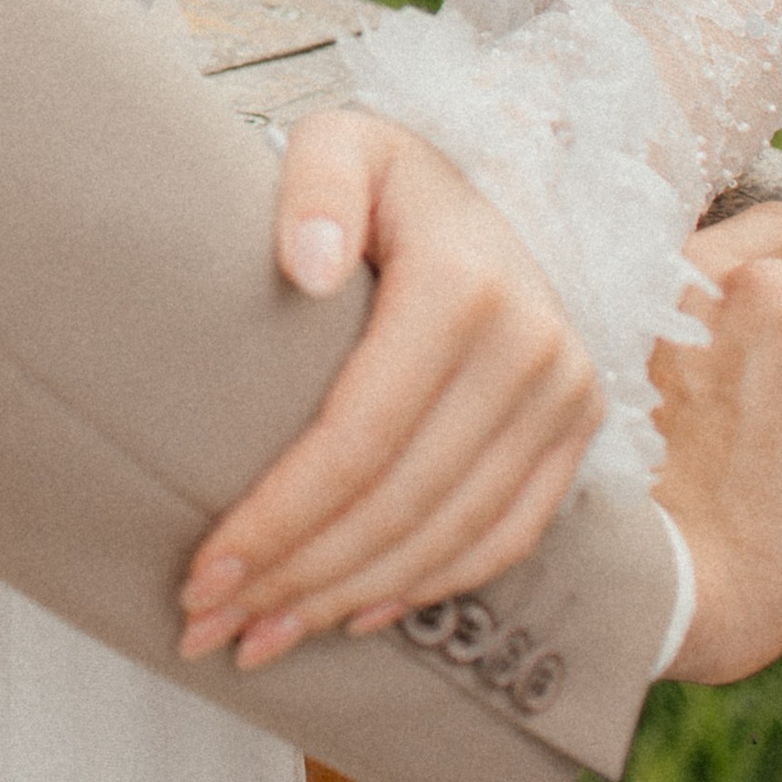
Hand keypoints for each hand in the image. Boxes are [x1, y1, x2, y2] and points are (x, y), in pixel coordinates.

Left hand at [178, 107, 599, 669]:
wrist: (489, 185)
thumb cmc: (385, 176)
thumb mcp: (340, 141)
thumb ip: (315, 185)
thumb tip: (303, 268)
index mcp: (465, 287)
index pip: (359, 439)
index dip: (280, 518)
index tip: (205, 571)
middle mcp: (532, 350)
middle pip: (399, 504)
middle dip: (297, 579)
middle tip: (209, 627)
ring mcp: (566, 398)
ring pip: (450, 538)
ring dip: (349, 601)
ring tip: (260, 640)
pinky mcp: (576, 434)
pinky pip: (506, 538)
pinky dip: (429, 587)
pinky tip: (354, 614)